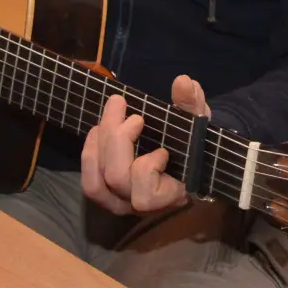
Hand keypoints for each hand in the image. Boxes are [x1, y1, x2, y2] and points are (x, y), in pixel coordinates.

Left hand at [81, 74, 209, 214]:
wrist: (187, 161)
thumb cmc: (194, 145)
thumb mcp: (197, 122)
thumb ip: (192, 105)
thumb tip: (182, 82)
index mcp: (170, 195)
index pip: (145, 196)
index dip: (147, 167)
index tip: (162, 148)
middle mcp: (142, 206)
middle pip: (116, 178)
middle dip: (116, 136)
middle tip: (120, 102)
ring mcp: (122, 204)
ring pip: (96, 184)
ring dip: (97, 145)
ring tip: (107, 117)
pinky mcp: (108, 196)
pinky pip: (90, 183)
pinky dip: (90, 154)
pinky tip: (98, 130)